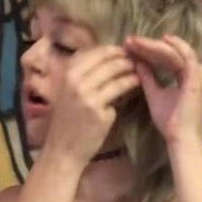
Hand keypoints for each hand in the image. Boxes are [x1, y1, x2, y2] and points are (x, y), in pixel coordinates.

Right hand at [45, 45, 139, 167]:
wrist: (63, 151)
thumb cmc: (67, 123)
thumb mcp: (67, 94)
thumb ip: (81, 77)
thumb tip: (104, 60)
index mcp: (66, 75)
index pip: (92, 52)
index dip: (110, 50)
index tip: (122, 52)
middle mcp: (75, 82)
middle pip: (105, 60)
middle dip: (123, 58)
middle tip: (135, 60)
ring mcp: (87, 96)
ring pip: (114, 74)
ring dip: (130, 70)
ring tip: (138, 71)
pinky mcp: (99, 111)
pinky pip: (119, 91)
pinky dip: (129, 85)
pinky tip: (136, 85)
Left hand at [124, 34, 201, 145]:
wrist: (179, 137)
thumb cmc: (169, 120)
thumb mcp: (154, 95)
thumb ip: (147, 78)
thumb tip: (137, 63)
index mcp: (186, 75)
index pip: (167, 57)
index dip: (148, 50)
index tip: (130, 46)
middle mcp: (195, 71)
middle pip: (169, 52)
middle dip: (148, 45)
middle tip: (129, 40)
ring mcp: (197, 73)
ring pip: (175, 52)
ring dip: (155, 45)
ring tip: (136, 41)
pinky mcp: (196, 77)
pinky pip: (186, 56)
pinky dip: (174, 47)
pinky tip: (160, 40)